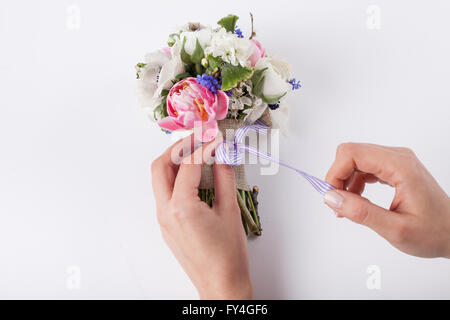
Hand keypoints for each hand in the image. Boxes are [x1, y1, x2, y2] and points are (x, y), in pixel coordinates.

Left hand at [151, 134, 252, 298]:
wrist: (221, 284)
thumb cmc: (228, 254)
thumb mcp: (229, 211)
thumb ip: (224, 178)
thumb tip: (222, 154)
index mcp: (181, 207)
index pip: (188, 164)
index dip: (203, 146)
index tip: (215, 136)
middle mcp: (165, 211)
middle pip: (160, 167)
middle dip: (177, 148)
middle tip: (197, 138)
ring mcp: (162, 220)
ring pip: (159, 180)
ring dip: (174, 162)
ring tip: (195, 152)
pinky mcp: (166, 226)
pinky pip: (164, 194)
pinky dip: (175, 179)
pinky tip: (193, 176)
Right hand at [325, 143, 449, 257]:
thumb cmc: (433, 232)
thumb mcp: (395, 229)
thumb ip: (361, 212)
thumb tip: (331, 198)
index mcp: (400, 166)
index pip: (352, 153)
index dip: (335, 173)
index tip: (331, 197)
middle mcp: (398, 157)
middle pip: (351, 152)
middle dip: (337, 177)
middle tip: (338, 203)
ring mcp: (396, 161)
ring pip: (355, 158)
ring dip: (344, 180)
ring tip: (347, 206)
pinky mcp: (394, 167)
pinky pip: (364, 166)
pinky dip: (354, 181)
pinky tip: (356, 199)